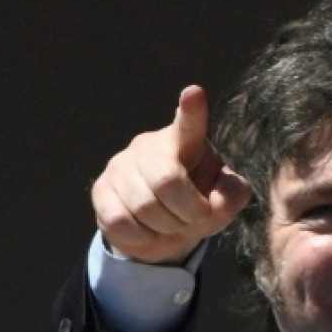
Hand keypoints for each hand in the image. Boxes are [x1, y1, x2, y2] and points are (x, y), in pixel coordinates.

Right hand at [92, 85, 250, 264]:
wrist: (161, 228)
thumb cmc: (197, 203)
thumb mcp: (222, 200)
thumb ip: (230, 196)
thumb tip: (214, 203)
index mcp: (186, 142)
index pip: (189, 124)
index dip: (192, 111)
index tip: (194, 94)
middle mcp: (149, 146)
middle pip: (167, 181)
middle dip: (188, 211)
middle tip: (195, 218)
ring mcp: (121, 166)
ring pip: (144, 206)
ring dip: (167, 228)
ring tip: (172, 225)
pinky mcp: (101, 190)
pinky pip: (120, 220)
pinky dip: (142, 237)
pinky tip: (149, 232)